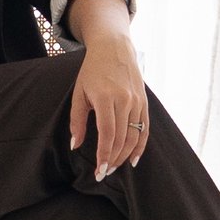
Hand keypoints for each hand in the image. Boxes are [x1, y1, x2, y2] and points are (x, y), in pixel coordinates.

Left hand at [68, 32, 149, 179]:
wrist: (114, 47)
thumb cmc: (92, 70)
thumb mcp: (79, 92)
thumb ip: (77, 120)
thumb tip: (75, 145)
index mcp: (105, 97)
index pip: (107, 134)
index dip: (104, 155)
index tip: (99, 171)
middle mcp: (124, 100)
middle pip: (121, 138)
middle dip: (113, 159)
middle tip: (104, 173)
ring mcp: (137, 101)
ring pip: (134, 136)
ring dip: (125, 155)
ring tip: (115, 166)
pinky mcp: (144, 102)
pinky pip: (145, 129)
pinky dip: (141, 146)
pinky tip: (134, 159)